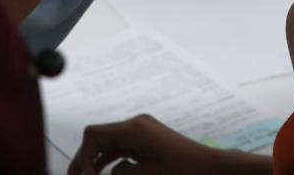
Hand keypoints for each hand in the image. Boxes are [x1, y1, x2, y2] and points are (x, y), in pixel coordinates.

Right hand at [69, 115, 220, 174]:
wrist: (210, 168)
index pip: (94, 134)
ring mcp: (142, 130)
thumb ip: (118, 174)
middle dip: (85, 159)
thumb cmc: (181, 172)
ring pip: (109, 143)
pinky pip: (122, 147)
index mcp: (133, 129)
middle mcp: (135, 124)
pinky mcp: (148, 139)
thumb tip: (102, 174)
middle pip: (99, 138)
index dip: (82, 156)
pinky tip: (105, 173)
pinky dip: (111, 160)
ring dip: (96, 161)